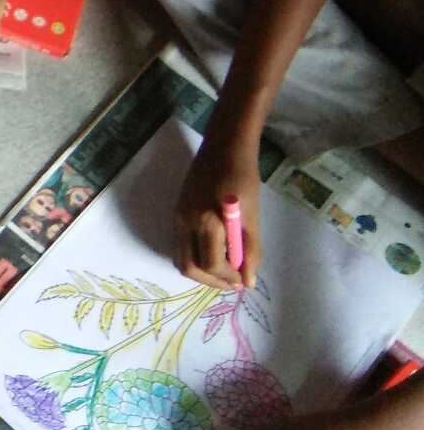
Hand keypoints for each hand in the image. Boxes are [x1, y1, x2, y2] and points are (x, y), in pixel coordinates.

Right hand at [173, 130, 262, 289]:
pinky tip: (216, 250)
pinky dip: (196, 254)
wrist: (223, 147)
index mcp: (206, 222)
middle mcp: (185, 222)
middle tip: (232, 282)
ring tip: (225, 269)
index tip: (242, 281)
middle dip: (211, 280)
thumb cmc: (244, 179)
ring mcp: (178, 216)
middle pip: (188, 266)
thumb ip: (250, 251)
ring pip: (181, 257)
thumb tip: (248, 281)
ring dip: (202, 269)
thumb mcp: (252, 217)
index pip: (211, 264)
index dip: (227, 278)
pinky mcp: (177, 211)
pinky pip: (182, 243)